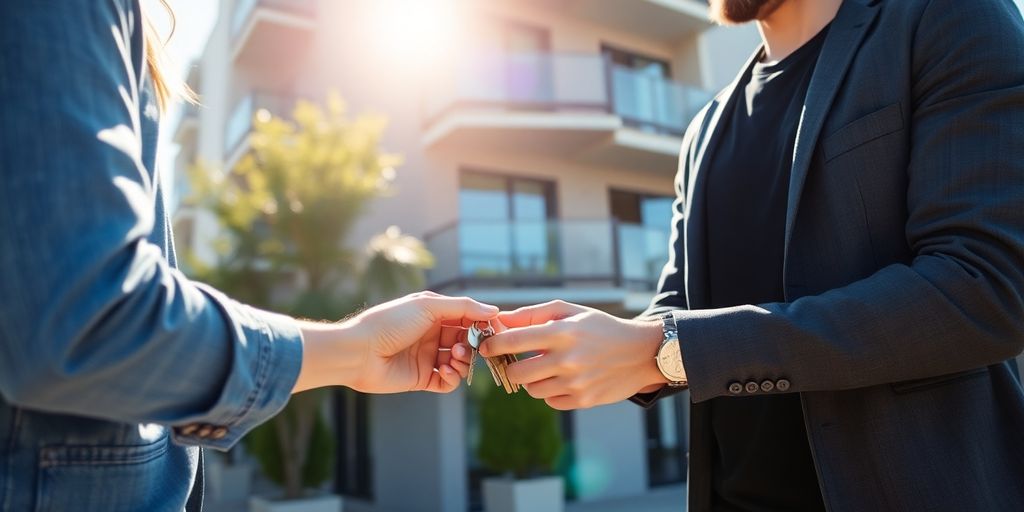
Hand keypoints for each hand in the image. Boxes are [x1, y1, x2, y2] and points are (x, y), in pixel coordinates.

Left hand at [294, 292, 495, 393]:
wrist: (359, 352)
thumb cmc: (390, 322)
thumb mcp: (427, 306)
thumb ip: (462, 308)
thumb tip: (493, 310)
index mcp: (433, 314)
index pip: (467, 318)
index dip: (483, 323)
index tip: (497, 329)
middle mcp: (432, 335)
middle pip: (467, 341)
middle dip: (474, 344)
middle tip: (476, 346)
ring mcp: (428, 357)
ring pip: (461, 362)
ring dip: (464, 360)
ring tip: (453, 357)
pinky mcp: (422, 378)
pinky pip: (448, 381)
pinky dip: (453, 377)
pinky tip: (445, 371)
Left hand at [479, 300, 669, 409]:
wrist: (640, 352)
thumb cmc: (599, 327)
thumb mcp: (569, 311)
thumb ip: (532, 314)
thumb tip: (500, 319)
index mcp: (561, 333)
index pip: (514, 341)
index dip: (493, 344)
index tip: (485, 346)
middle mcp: (567, 360)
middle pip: (517, 373)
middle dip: (511, 367)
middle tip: (516, 360)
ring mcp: (575, 383)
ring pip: (532, 390)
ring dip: (532, 380)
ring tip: (546, 367)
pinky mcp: (583, 400)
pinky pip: (550, 401)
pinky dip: (550, 391)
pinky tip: (563, 378)